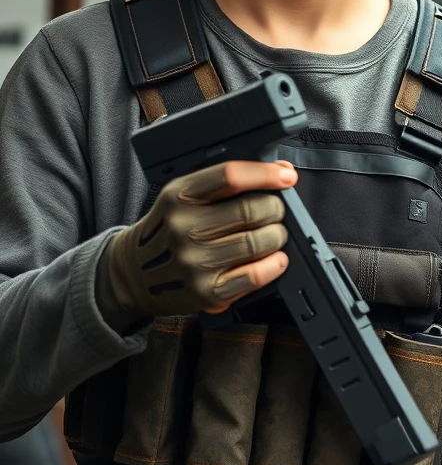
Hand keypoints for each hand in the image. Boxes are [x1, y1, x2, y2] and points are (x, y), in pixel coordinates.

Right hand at [97, 160, 295, 326]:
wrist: (133, 273)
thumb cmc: (169, 228)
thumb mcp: (184, 194)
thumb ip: (229, 181)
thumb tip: (282, 172)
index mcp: (179, 195)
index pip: (230, 176)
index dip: (265, 174)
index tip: (286, 177)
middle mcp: (184, 228)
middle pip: (251, 210)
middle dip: (276, 208)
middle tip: (276, 211)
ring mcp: (194, 262)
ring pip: (258, 242)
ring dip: (277, 236)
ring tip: (273, 235)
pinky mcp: (205, 292)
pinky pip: (253, 276)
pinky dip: (273, 266)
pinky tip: (275, 259)